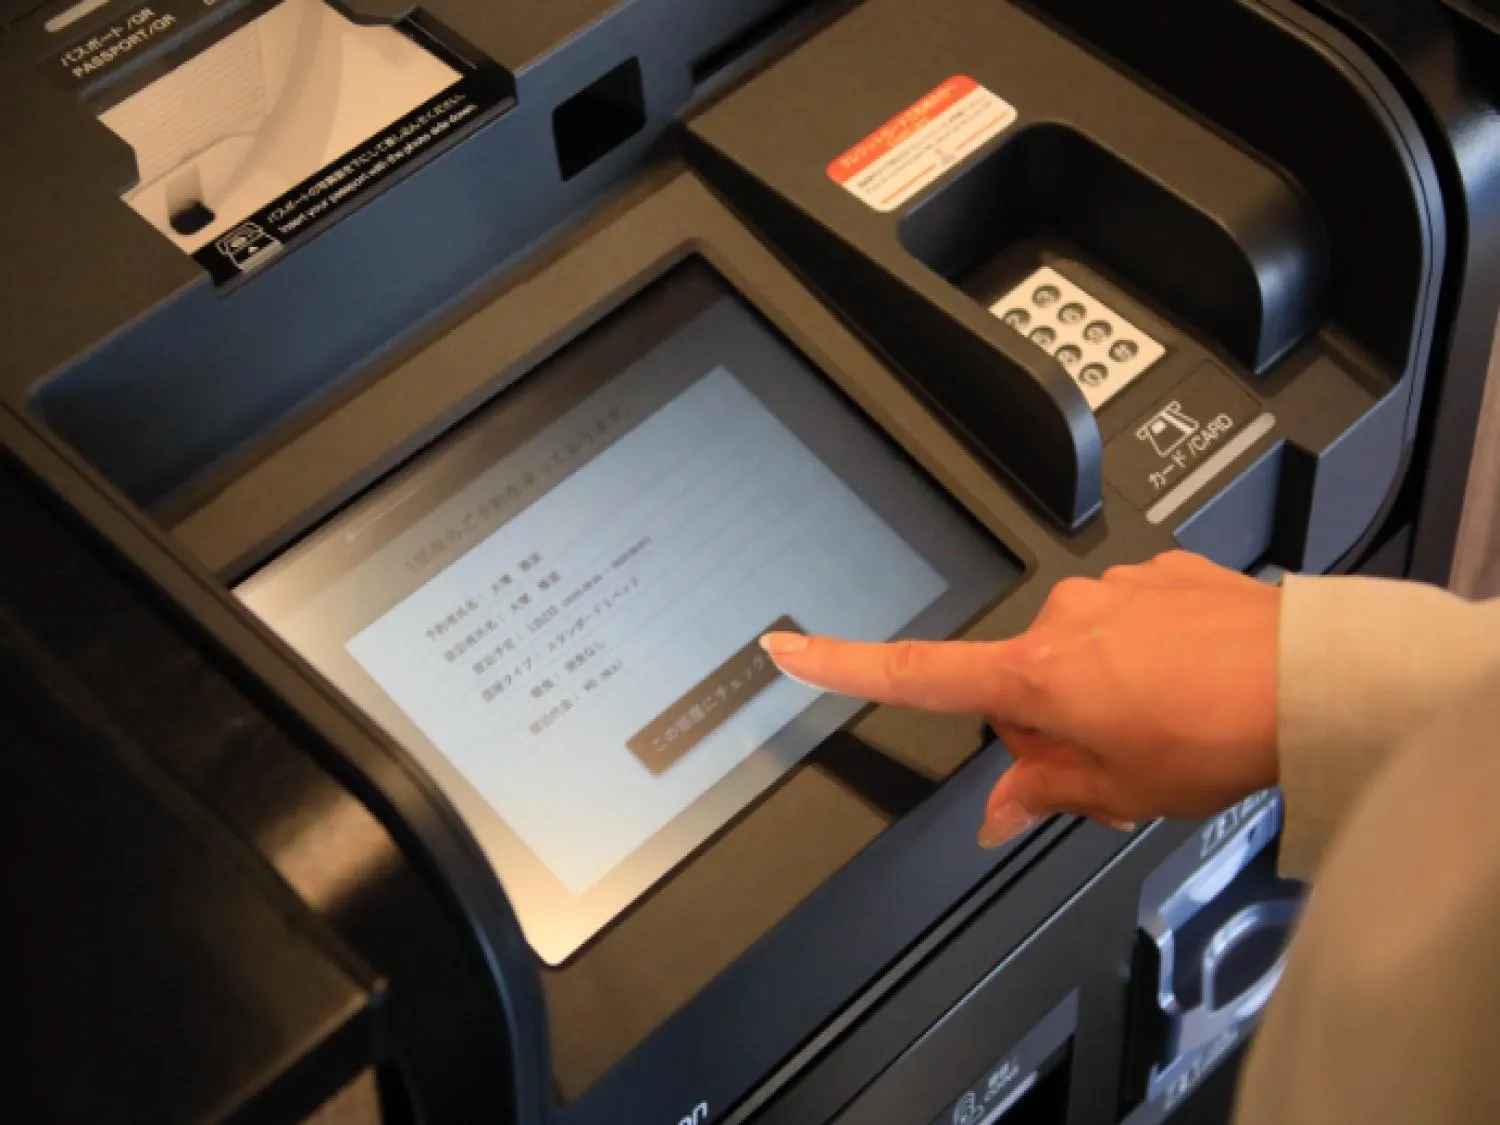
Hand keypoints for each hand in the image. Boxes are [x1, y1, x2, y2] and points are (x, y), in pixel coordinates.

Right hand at [760, 552, 1280, 847]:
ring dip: (1102, 689)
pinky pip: (1123, 620)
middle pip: (1015, 682)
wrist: (1312, 677)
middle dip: (1048, 722)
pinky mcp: (1154, 572)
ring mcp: (1110, 588)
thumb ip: (1044, 792)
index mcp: (1037, 674)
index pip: (916, 672)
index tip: (788, 645)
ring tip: (1167, 722)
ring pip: (1074, 652)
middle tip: (1114, 761)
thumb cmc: (1222, 734)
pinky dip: (1142, 655)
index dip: (842, 664)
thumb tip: (999, 810)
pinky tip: (1188, 682)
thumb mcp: (1121, 792)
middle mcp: (1062, 618)